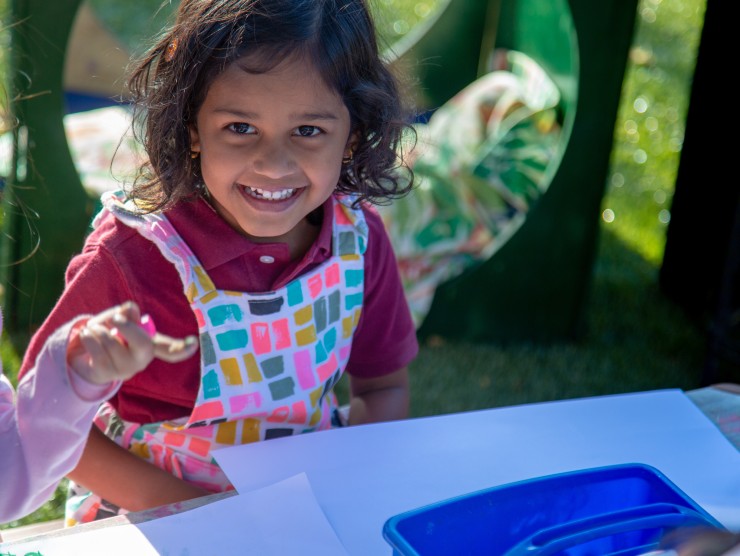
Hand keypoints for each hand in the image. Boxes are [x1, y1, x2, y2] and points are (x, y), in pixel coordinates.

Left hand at [67, 301, 197, 384]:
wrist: (83, 356)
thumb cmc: (108, 335)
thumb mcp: (119, 320)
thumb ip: (127, 314)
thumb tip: (130, 309)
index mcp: (149, 345)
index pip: (170, 349)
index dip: (182, 347)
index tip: (193, 343)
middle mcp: (141, 360)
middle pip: (143, 345)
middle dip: (127, 328)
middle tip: (115, 318)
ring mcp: (125, 369)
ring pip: (113, 342)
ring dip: (99, 329)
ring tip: (94, 328)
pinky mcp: (106, 374)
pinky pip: (96, 350)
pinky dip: (89, 337)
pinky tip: (88, 335)